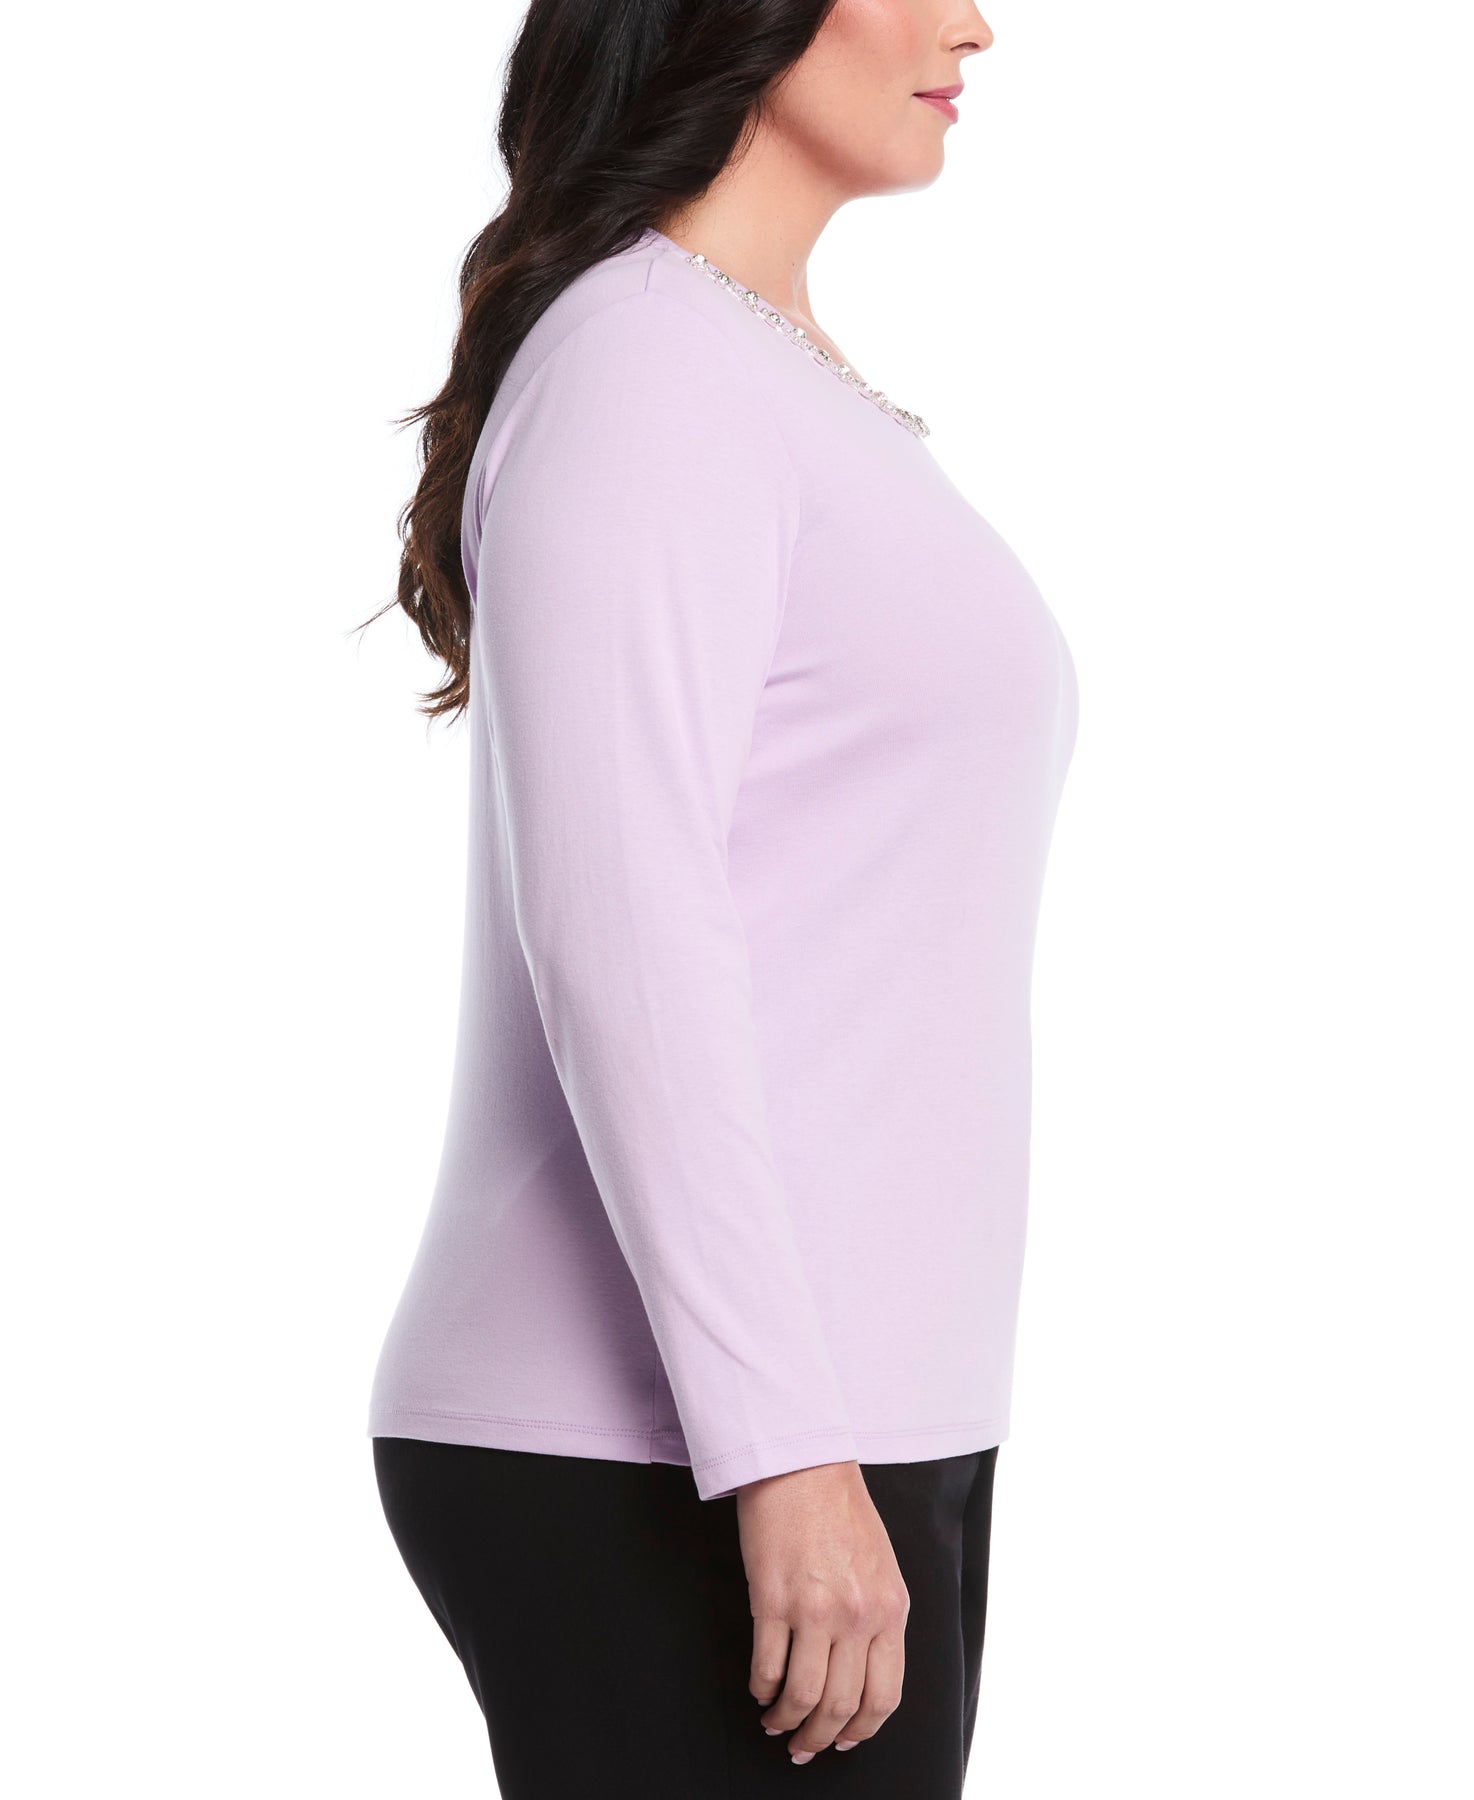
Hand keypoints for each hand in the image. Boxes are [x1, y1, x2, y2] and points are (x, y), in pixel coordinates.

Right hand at [735, 1459, 909, 1762]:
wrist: (802, 1464)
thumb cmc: (840, 1508)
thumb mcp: (880, 1565)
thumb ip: (877, 1616)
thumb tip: (860, 1671)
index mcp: (891, 1609)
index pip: (883, 1695)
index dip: (862, 1729)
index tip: (846, 1740)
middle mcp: (858, 1616)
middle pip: (841, 1705)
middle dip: (820, 1736)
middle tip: (804, 1746)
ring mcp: (814, 1610)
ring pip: (803, 1696)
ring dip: (786, 1720)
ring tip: (776, 1723)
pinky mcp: (772, 1600)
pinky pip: (767, 1666)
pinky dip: (761, 1688)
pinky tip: (759, 1689)